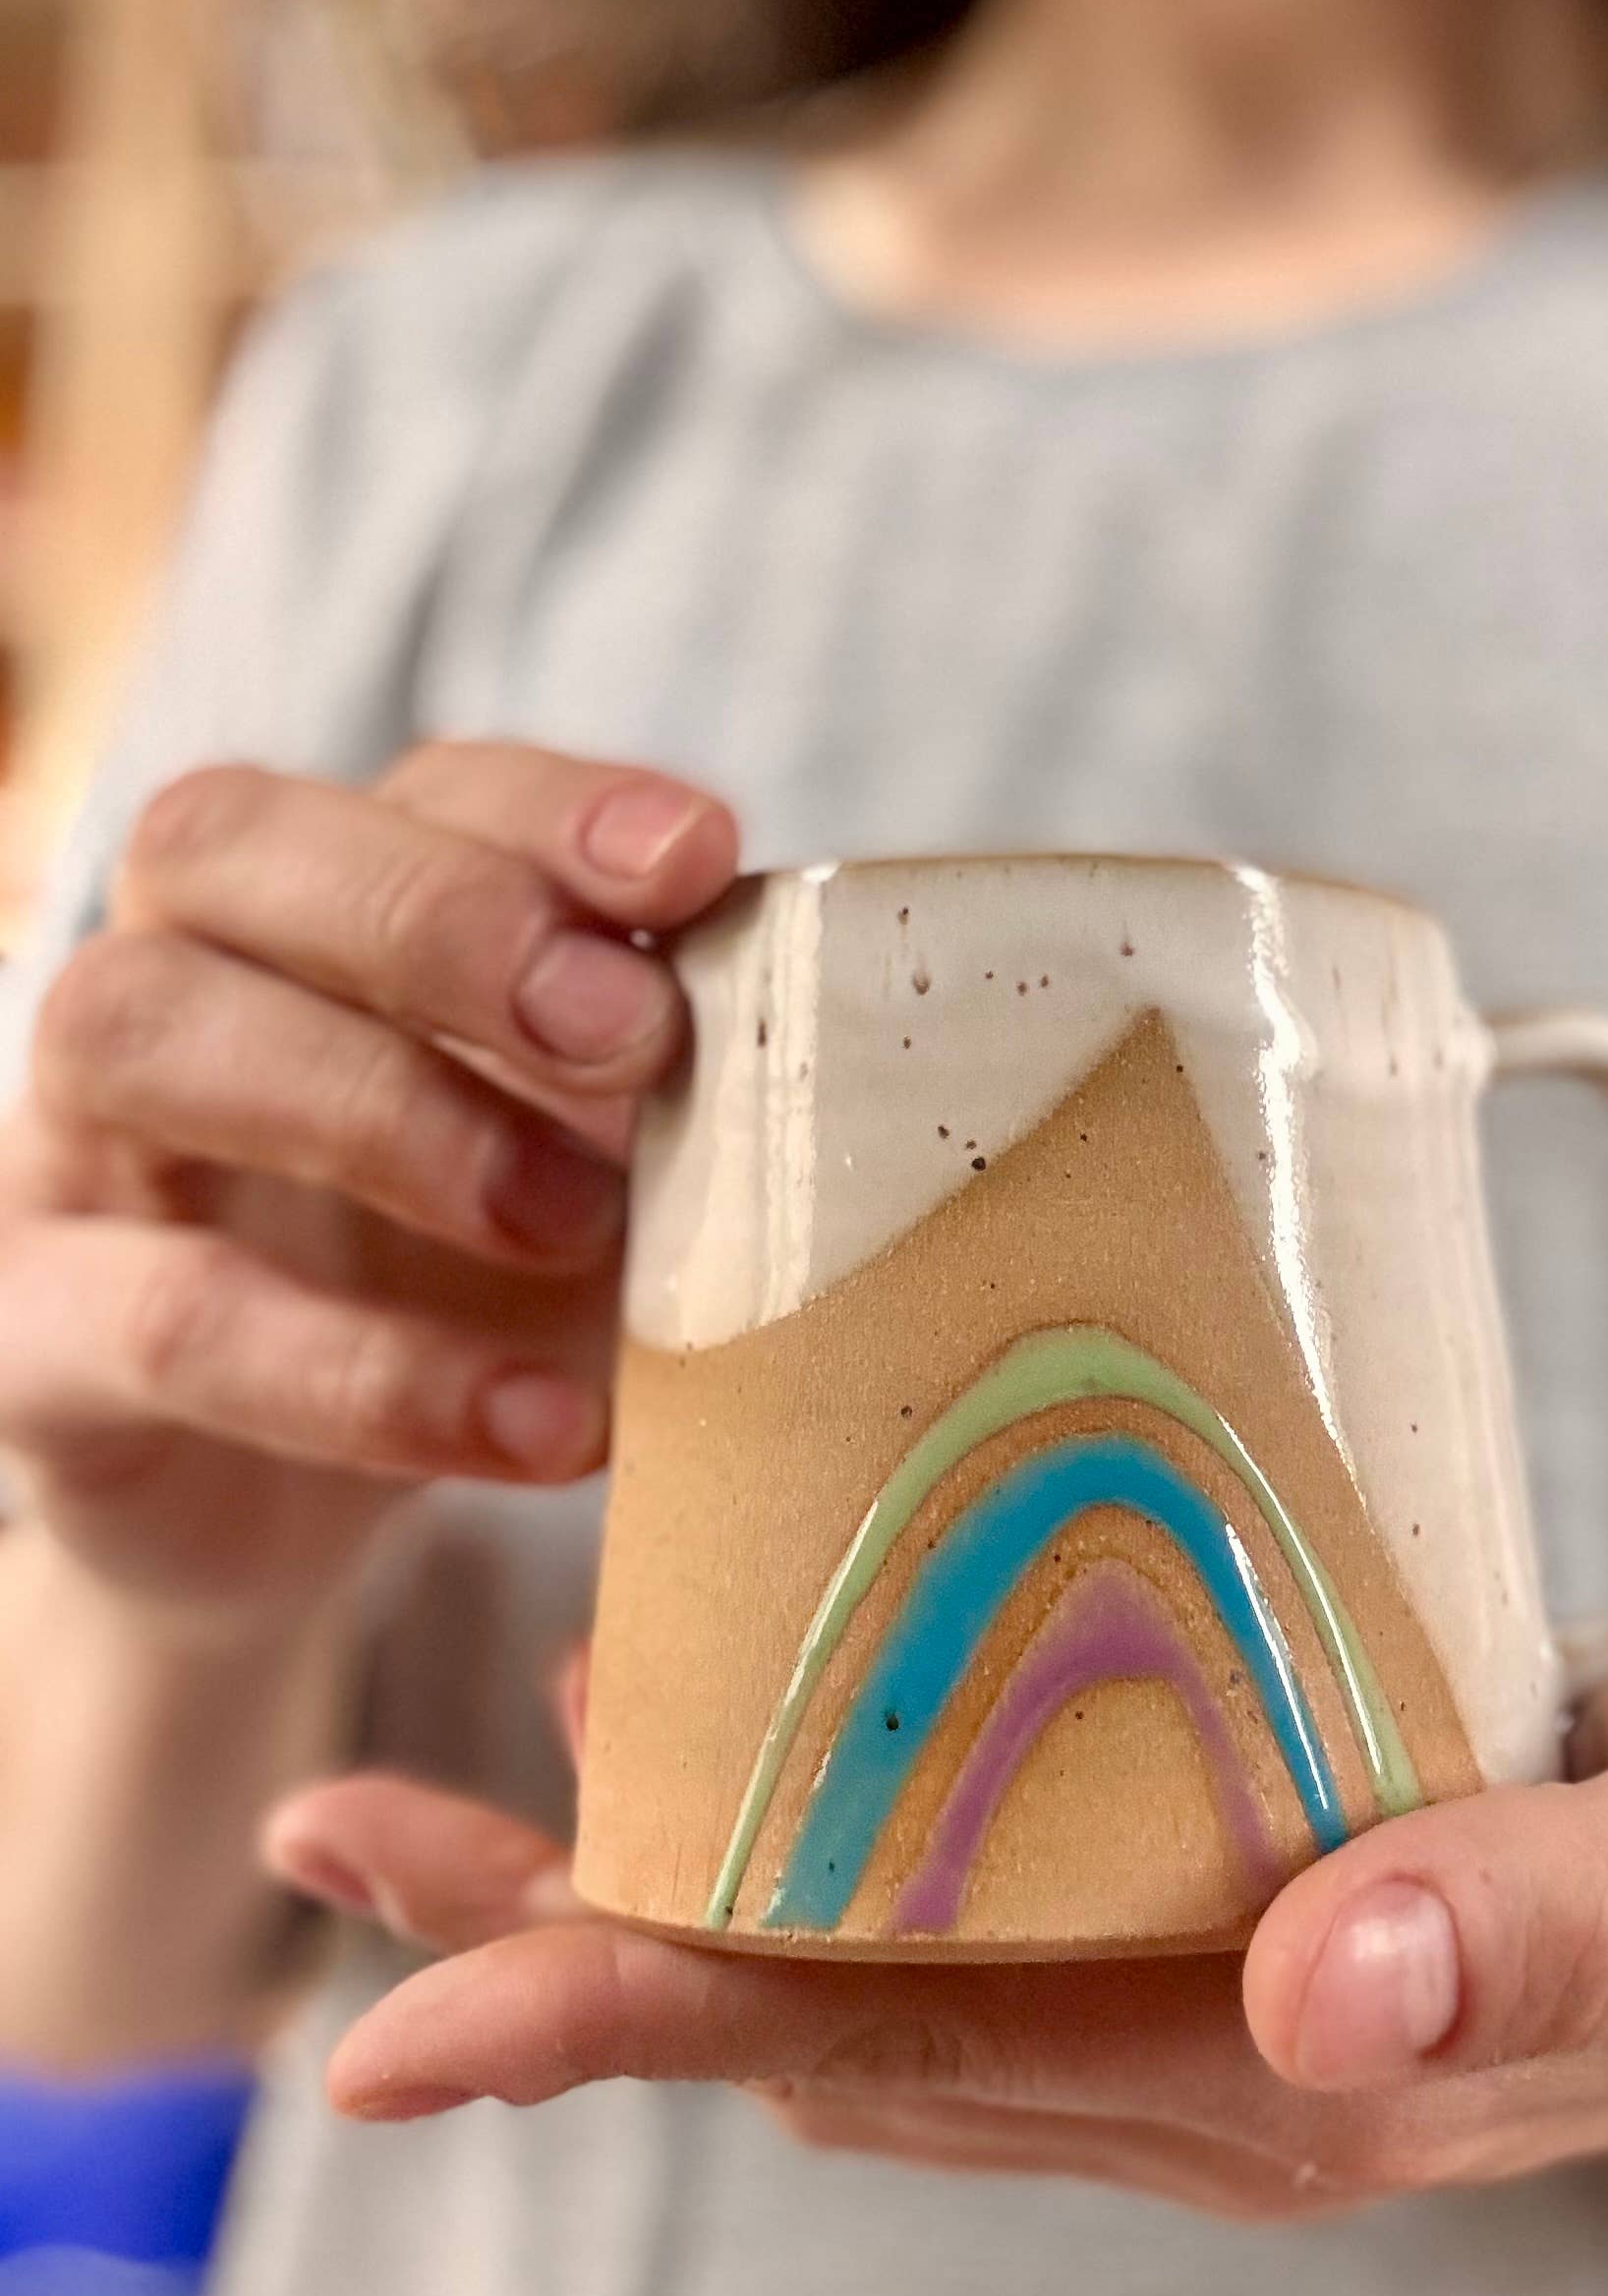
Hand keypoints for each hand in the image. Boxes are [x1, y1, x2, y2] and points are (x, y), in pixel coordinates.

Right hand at [0, 744, 737, 1624]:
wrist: (276, 1511)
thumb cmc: (456, 1283)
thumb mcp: (585, 1170)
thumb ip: (665, 1093)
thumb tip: (840, 1041)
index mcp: (319, 904)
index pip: (415, 784)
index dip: (551, 810)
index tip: (700, 857)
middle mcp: (169, 975)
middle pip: (222, 842)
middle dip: (444, 921)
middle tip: (632, 1036)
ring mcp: (76, 1145)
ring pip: (138, 1027)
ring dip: (382, 1109)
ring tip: (576, 1226)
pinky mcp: (36, 1337)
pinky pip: (163, 1317)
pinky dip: (367, 1375)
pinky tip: (538, 1424)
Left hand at [268, 1607, 1607, 2214]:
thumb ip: (1565, 1910)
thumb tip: (1330, 1986)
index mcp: (1293, 2058)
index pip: (890, 2044)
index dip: (633, 2005)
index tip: (404, 1980)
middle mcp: (1210, 2055)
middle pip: (822, 2021)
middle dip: (572, 1952)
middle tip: (351, 1836)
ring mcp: (1215, 2000)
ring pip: (877, 1971)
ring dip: (673, 1890)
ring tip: (497, 1754)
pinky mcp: (1245, 1915)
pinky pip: (976, 1907)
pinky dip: (832, 1830)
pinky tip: (772, 1709)